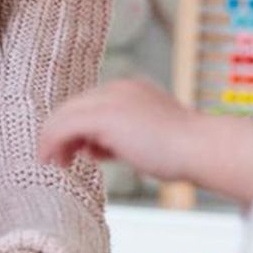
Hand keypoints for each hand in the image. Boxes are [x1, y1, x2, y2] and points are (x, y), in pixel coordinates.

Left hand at [39, 78, 197, 181]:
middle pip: (73, 107)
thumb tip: (93, 148)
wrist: (200, 148)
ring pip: (65, 115)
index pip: (90, 106)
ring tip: (55, 162)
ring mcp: (110, 99)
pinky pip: (63, 126)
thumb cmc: (182, 151)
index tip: (75, 151)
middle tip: (55, 160)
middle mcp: (117, 89)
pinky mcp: (103, 116)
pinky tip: (51, 160)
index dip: (76, 129)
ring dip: (53, 139)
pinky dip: (52, 142)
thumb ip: (118, 139)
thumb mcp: (145, 139)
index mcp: (130, 91)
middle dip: (60, 134)